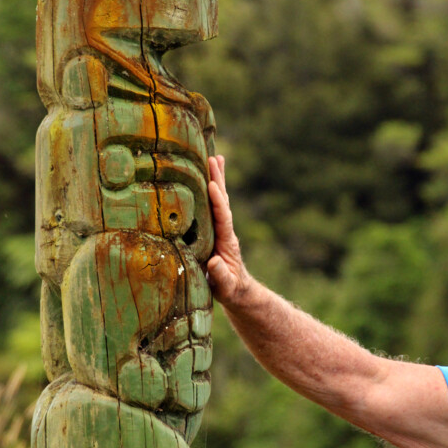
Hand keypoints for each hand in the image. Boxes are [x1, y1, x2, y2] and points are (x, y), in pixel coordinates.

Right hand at [206, 155, 250, 304]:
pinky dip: (211, 189)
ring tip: (215, 157)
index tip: (213, 186)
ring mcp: (221, 228)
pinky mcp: (215, 229)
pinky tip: (209, 177)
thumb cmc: (229, 290)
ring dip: (217, 179)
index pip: (222, 218)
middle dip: (218, 180)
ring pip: (219, 200)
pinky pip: (212, 206)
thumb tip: (215, 263)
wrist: (237, 290)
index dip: (218, 203)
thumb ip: (221, 277)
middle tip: (214, 158)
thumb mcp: (225, 287)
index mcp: (226, 241)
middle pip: (222, 201)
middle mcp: (225, 230)